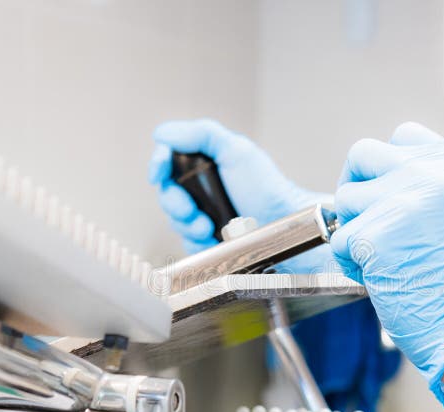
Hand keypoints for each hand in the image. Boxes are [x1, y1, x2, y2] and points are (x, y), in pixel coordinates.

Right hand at [149, 119, 330, 260]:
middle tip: (190, 211)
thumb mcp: (236, 150)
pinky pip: (189, 246)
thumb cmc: (266, 187)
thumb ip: (201, 134)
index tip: (158, 174)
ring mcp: (203, 217)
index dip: (157, 165)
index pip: (167, 161)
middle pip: (167, 194)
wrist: (286, 225)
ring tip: (208, 228)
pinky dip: (198, 244)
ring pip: (175, 222)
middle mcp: (200, 190)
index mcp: (204, 164)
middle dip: (174, 203)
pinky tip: (215, 241)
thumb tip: (161, 134)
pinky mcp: (208, 244)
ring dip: (187, 225)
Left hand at [331, 122, 443, 409]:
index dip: (386, 164)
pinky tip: (377, 273)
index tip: (389, 192)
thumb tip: (377, 171)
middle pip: (363, 153)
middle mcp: (431, 175)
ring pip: (344, 197)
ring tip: (383, 253)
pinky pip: (338, 238)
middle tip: (371, 219)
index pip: (403, 134)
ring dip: (354, 227)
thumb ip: (425, 179)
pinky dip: (349, 260)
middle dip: (358, 186)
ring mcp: (401, 202)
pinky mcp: (374, 234)